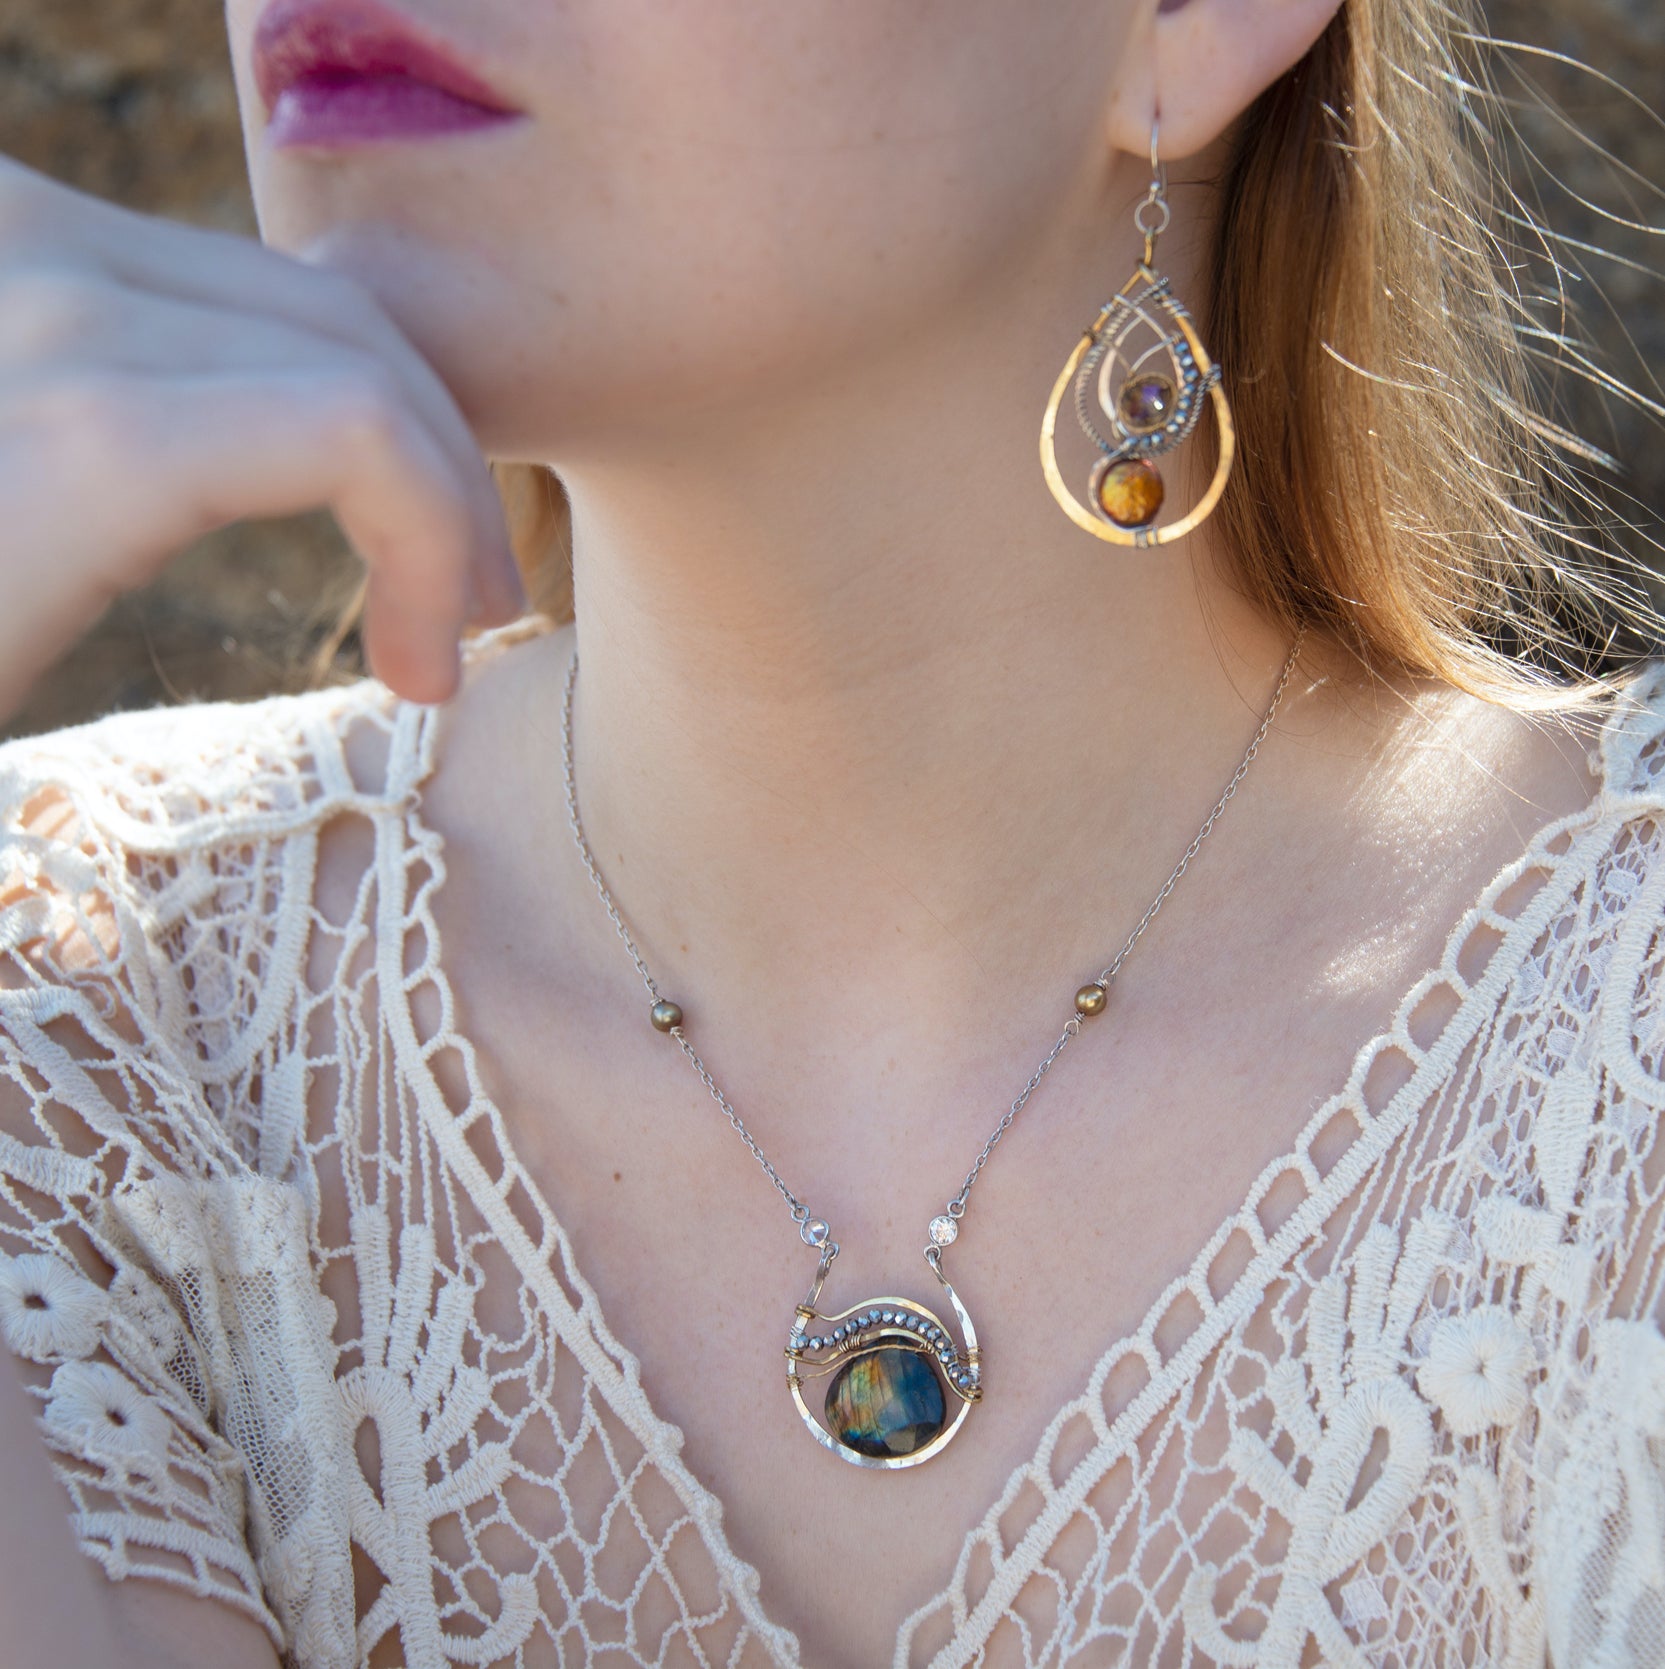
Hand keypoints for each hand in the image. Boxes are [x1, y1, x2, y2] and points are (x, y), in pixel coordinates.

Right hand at [0, 150, 525, 720]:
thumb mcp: (28, 501)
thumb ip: (101, 440)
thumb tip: (225, 430)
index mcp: (5, 258)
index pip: (256, 288)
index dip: (386, 411)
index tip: (421, 567)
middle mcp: (14, 237)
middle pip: (323, 308)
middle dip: (439, 453)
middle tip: (475, 607)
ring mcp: (43, 307)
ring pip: (361, 359)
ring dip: (450, 508)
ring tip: (448, 648)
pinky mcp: (94, 426)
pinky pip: (354, 430)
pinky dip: (433, 536)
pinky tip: (422, 663)